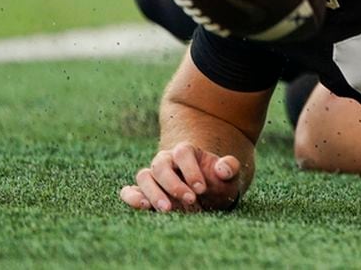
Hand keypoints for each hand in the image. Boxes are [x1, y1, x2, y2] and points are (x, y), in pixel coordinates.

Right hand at [119, 141, 240, 211]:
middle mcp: (166, 161)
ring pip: (144, 176)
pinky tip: (143, 207)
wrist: (208, 198)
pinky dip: (132, 197)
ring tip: (167, 209)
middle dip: (174, 184)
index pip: (182, 152)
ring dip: (153, 193)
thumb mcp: (230, 177)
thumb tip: (223, 169)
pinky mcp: (143, 192)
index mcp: (187, 152)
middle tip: (190, 201)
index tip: (202, 188)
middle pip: (161, 165)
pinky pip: (129, 191)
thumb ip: (230, 168)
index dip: (191, 169)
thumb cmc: (218, 184)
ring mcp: (153, 177)